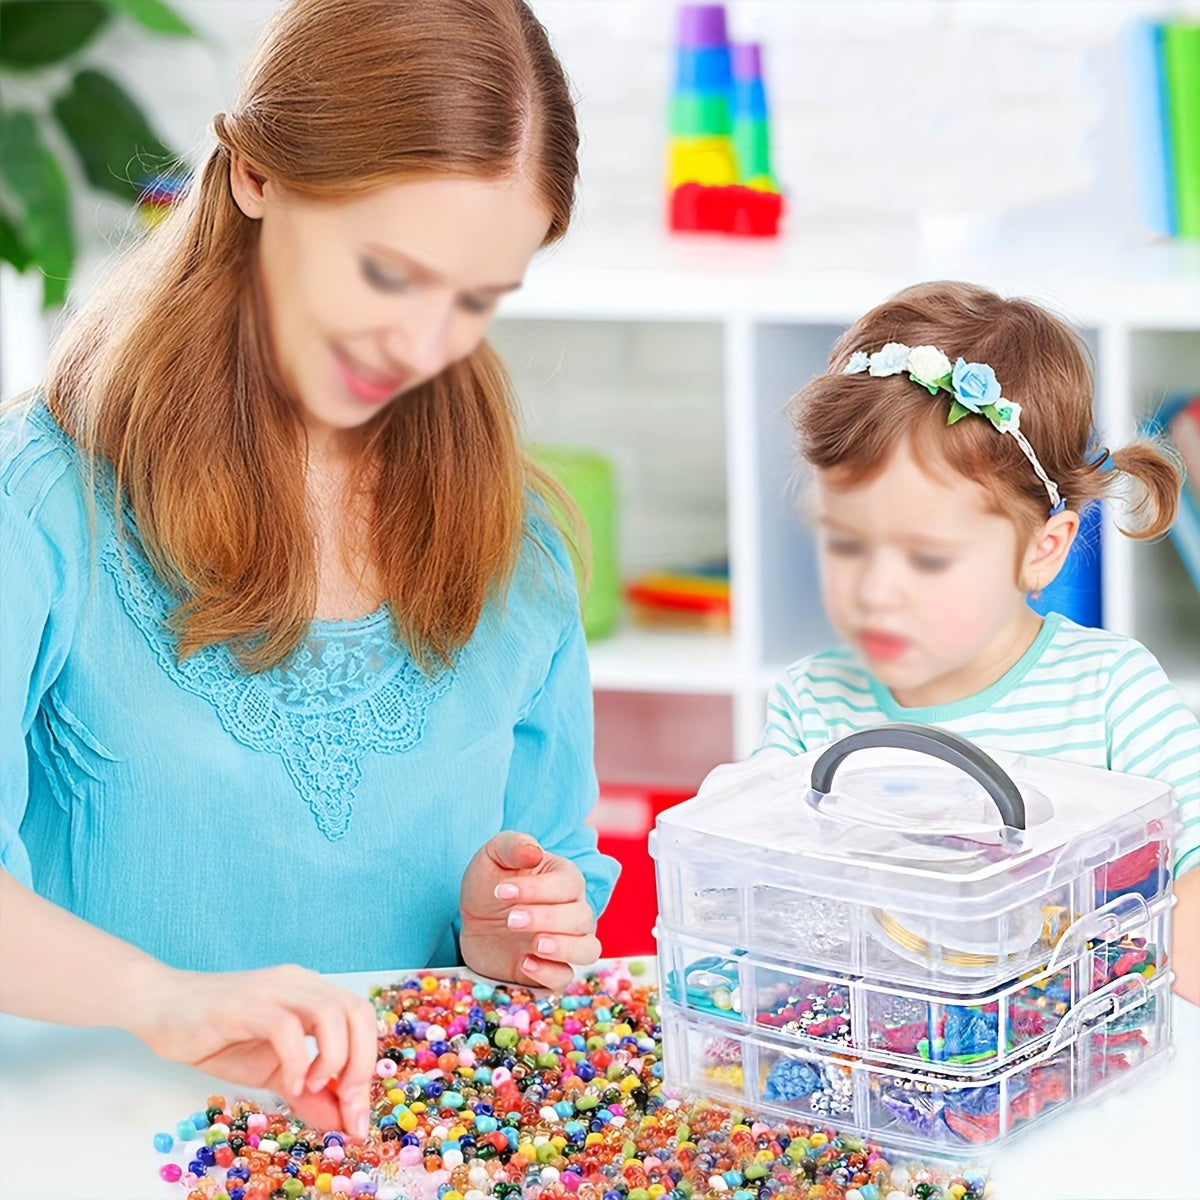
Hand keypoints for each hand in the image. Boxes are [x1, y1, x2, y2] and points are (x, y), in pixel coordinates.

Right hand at [131, 962, 377, 1135]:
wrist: (160, 1009)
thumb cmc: (218, 1036)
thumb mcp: (272, 1071)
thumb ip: (309, 1094)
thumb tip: (344, 1124)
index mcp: (312, 994)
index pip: (362, 1019)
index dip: (367, 1066)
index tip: (356, 1116)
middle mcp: (301, 984)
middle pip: (358, 1012)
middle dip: (361, 1064)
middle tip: (345, 1105)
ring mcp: (275, 990)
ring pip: (332, 1012)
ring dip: (334, 1059)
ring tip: (310, 1090)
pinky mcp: (246, 1004)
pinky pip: (287, 1028)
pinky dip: (297, 1061)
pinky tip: (286, 1086)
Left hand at [460, 831, 599, 989]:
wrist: (473, 921)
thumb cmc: (490, 883)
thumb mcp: (493, 856)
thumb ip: (514, 845)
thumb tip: (535, 851)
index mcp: (565, 879)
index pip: (568, 884)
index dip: (537, 889)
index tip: (501, 891)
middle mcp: (574, 911)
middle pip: (581, 918)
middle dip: (547, 919)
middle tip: (510, 919)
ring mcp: (566, 943)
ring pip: (588, 949)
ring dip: (564, 948)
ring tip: (534, 944)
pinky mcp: (551, 971)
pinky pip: (565, 977)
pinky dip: (549, 973)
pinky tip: (524, 962)